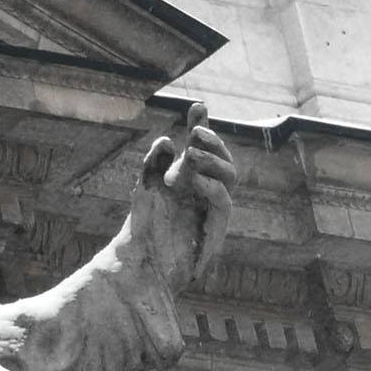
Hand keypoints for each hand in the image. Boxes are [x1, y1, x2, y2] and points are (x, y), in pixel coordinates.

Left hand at [123, 101, 235, 287]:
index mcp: (187, 177)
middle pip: (221, 157)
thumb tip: (167, 139)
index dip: (202, 126)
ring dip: (213, 160)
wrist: (141, 264)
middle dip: (213, 141)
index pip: (200, 147)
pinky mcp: (215, 228)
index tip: (198, 106)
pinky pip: (223, 203)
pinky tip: (194, 181)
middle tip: (195, 132)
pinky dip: (211, 187)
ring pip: (228, 176)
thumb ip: (155, 162)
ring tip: (191, 152)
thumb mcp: (146, 187)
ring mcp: (211, 208)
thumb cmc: (144, 227)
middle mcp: (203, 189)